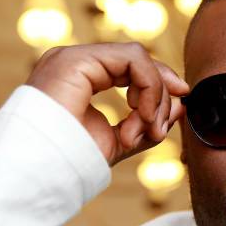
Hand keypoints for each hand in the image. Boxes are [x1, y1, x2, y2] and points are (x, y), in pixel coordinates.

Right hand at [26, 42, 188, 165]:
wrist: (44, 169)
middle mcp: (79, 62)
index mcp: (85, 76)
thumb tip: (181, 103)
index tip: (181, 103)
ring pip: (138, 58)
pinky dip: (149, 87)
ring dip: (155, 95)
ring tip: (147, 127)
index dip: (161, 83)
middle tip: (166, 122)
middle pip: (139, 59)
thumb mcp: (124, 138)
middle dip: (163, 89)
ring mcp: (76, 57)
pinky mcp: (78, 59)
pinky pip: (133, 59)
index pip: (133, 67)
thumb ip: (150, 120)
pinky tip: (142, 115)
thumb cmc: (75, 157)